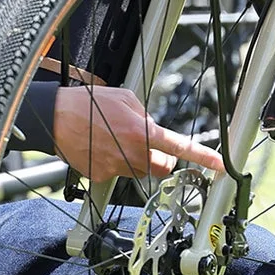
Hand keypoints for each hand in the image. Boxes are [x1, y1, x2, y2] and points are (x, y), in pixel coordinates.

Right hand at [53, 85, 225, 183]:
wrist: (54, 118)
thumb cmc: (88, 103)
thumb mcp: (124, 98)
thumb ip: (145, 116)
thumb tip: (153, 129)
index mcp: (142, 131)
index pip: (180, 147)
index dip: (204, 157)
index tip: (221, 165)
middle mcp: (132, 153)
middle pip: (163, 167)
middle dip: (161, 158)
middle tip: (146, 144)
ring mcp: (116, 168)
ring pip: (139, 171)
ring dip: (135, 159)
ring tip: (113, 140)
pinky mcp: (101, 176)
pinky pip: (117, 173)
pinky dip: (112, 163)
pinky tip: (99, 148)